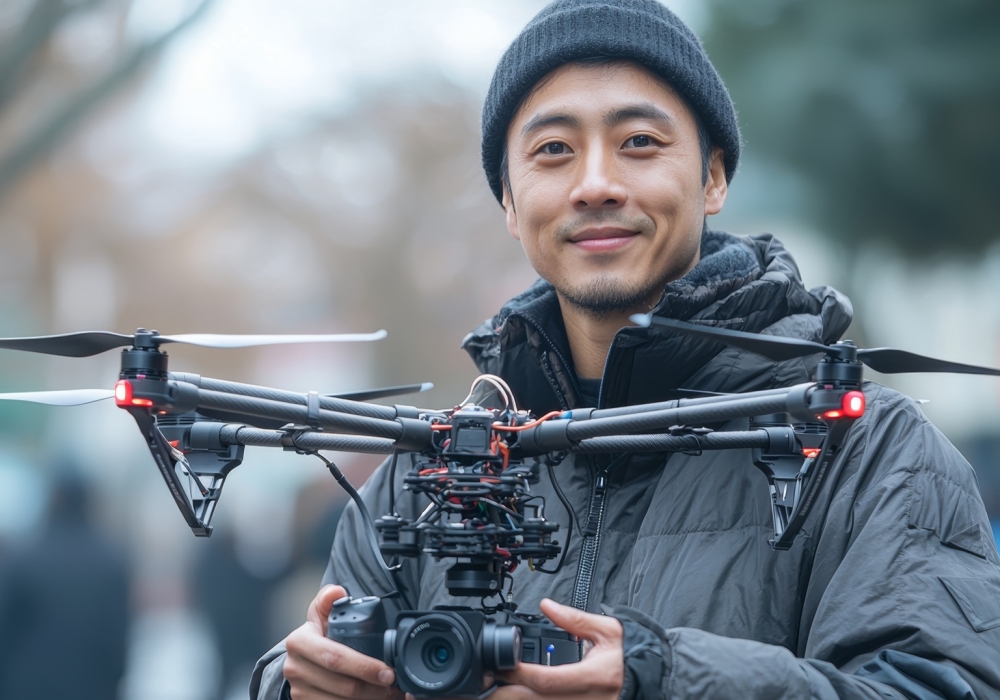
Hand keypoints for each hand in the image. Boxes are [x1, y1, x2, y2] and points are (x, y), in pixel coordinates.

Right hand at [284, 584, 402, 698]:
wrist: (298, 660)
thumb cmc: (316, 634)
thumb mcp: (319, 613)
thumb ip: (328, 599)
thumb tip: (337, 592)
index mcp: (300, 642)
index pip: (335, 657)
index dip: (363, 666)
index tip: (387, 671)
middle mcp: (295, 669)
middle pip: (342, 685)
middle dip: (373, 688)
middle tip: (392, 685)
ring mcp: (299, 691)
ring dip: (369, 699)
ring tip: (388, 693)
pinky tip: (373, 699)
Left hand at [491, 599, 623, 698]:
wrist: (640, 681)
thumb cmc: (623, 658)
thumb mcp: (607, 631)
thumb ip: (575, 619)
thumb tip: (548, 606)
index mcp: (592, 680)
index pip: (547, 681)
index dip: (520, 674)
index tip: (503, 664)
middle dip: (508, 692)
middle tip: (490, 678)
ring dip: (513, 699)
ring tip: (497, 687)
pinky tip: (515, 694)